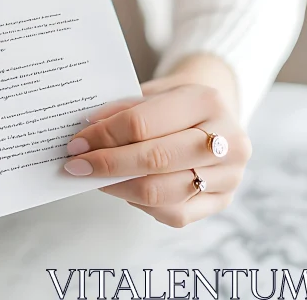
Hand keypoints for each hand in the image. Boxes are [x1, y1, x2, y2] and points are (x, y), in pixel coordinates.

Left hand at [63, 58, 251, 226]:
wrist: (214, 113)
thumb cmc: (175, 101)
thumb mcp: (151, 92)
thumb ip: (122, 110)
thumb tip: (87, 133)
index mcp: (205, 101)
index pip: (143, 123)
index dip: (104, 136)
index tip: (77, 143)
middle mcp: (227, 140)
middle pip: (155, 160)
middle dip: (107, 164)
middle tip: (77, 165)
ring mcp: (229, 175)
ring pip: (162, 192)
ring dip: (119, 187)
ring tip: (94, 178)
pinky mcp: (224, 201)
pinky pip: (174, 213)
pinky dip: (141, 203)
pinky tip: (124, 187)